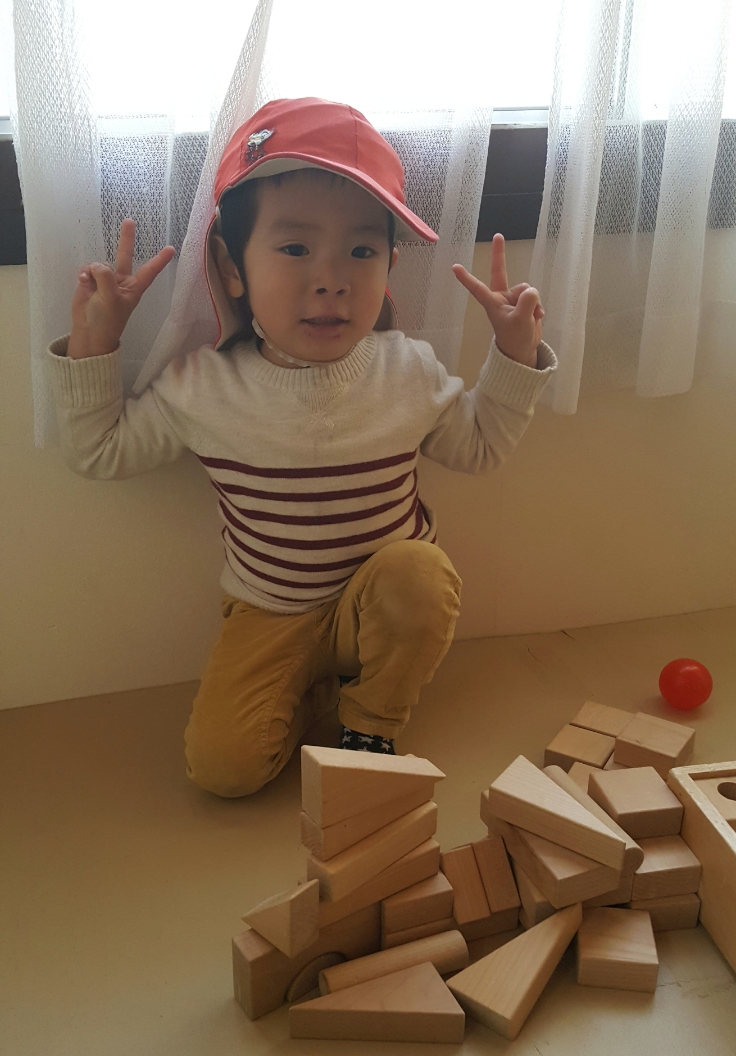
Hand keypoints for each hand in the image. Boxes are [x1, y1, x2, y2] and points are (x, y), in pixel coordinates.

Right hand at [68, 219, 174, 358]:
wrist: (89, 331)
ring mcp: (104, 280)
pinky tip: (82, 282)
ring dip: (94, 271)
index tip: (171, 248)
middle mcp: (121, 281)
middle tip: (130, 221)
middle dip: (126, 239)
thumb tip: (95, 265)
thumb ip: (106, 277)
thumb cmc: (107, 319)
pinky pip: (87, 268)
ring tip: (90, 285)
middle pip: (125, 255)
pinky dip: (84, 273)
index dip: (159, 260)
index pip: (149, 271)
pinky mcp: (89, 280)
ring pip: (100, 264)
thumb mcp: (111, 298)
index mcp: (134, 288)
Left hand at [452, 233, 543, 368]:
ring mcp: (513, 298)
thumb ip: (526, 303)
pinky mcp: (525, 301)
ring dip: (533, 303)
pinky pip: (534, 295)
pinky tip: (536, 317)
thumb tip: (531, 289)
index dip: (466, 278)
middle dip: (499, 254)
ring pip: (526, 289)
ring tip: (531, 318)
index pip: (477, 288)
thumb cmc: (515, 338)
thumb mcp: (521, 321)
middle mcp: (501, 297)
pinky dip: (538, 306)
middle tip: (498, 235)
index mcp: (492, 303)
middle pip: (501, 272)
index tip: (454, 267)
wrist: (524, 350)